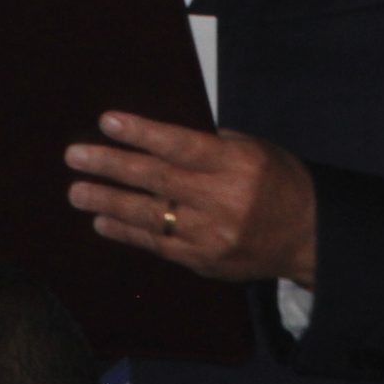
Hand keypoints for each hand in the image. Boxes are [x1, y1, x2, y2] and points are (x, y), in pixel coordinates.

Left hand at [65, 110, 317, 286]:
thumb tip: (156, 138)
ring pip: (151, 216)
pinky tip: (102, 221)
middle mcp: (223, 200)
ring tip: (76, 192)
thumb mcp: (254, 148)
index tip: (107, 122)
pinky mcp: (204, 261)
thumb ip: (209, 144)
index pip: (181, 146)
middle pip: (157, 180)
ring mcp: (212, 235)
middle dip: (112, 167)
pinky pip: (158, 245)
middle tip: (75, 157)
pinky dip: (128, 232)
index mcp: (237, 164)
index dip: (142, 134)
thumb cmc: (278, 181)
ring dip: (108, 202)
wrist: (308, 237)